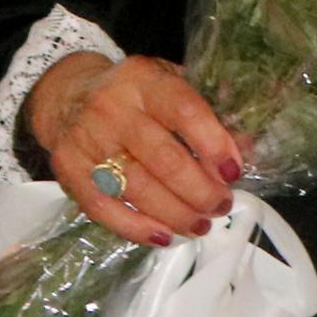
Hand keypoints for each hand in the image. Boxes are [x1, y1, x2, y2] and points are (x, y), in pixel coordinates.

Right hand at [30, 51, 243, 246]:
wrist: (68, 96)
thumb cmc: (135, 94)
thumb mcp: (172, 84)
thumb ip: (209, 111)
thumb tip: (248, 147)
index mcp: (145, 80)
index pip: (185, 112)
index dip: (213, 145)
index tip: (234, 172)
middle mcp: (113, 109)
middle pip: (163, 159)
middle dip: (199, 190)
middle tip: (221, 205)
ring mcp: (87, 141)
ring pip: (136, 188)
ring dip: (175, 214)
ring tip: (200, 224)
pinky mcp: (68, 171)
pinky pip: (103, 208)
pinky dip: (135, 228)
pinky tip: (164, 236)